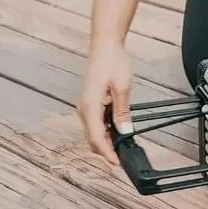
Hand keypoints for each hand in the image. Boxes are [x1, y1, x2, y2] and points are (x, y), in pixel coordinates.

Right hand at [77, 41, 133, 167]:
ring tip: (122, 146)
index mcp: (90, 107)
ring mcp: (85, 106)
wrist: (105, 45)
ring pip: (93, 131)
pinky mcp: (89, 102)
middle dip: (105, 150)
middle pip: (92, 138)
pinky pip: (95, 122)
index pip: (96, 138)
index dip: (107, 153)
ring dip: (105, 140)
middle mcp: (83, 109)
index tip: (117, 163)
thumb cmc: (113, 62)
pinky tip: (117, 130)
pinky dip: (104, 130)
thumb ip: (121, 112)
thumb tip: (124, 132)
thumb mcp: (122, 87)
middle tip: (123, 157)